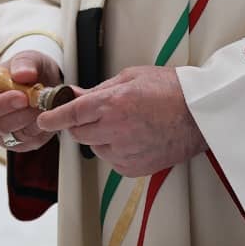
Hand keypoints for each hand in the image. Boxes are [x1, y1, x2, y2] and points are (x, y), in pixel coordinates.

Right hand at [0, 50, 61, 152]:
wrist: (39, 83)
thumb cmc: (27, 70)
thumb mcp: (28, 58)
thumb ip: (25, 63)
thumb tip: (22, 74)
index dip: (1, 103)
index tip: (23, 97)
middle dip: (22, 115)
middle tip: (40, 102)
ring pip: (14, 136)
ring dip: (34, 122)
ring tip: (45, 106)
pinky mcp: (13, 144)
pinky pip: (27, 144)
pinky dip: (40, 131)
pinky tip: (45, 116)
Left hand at [36, 66, 206, 176]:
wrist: (201, 114)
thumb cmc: (170, 90)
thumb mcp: (130, 78)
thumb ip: (98, 90)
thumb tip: (73, 96)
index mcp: (113, 104)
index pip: (71, 114)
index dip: (53, 117)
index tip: (43, 120)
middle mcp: (115, 130)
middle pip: (78, 133)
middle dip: (81, 124)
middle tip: (100, 113)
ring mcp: (125, 151)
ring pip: (95, 147)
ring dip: (100, 137)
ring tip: (127, 124)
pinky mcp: (134, 168)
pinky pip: (112, 160)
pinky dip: (116, 150)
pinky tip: (135, 137)